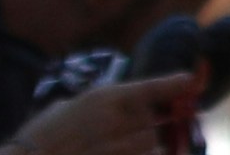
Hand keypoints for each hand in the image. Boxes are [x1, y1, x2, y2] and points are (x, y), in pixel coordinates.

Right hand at [0, 86, 200, 154]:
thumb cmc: (40, 137)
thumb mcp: (68, 107)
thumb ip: (99, 105)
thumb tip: (123, 103)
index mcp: (104, 99)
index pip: (151, 88)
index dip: (173, 84)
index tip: (189, 80)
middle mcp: (117, 122)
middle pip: (154, 122)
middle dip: (146, 129)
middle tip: (124, 135)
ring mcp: (119, 148)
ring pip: (154, 146)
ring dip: (144, 149)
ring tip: (115, 149)